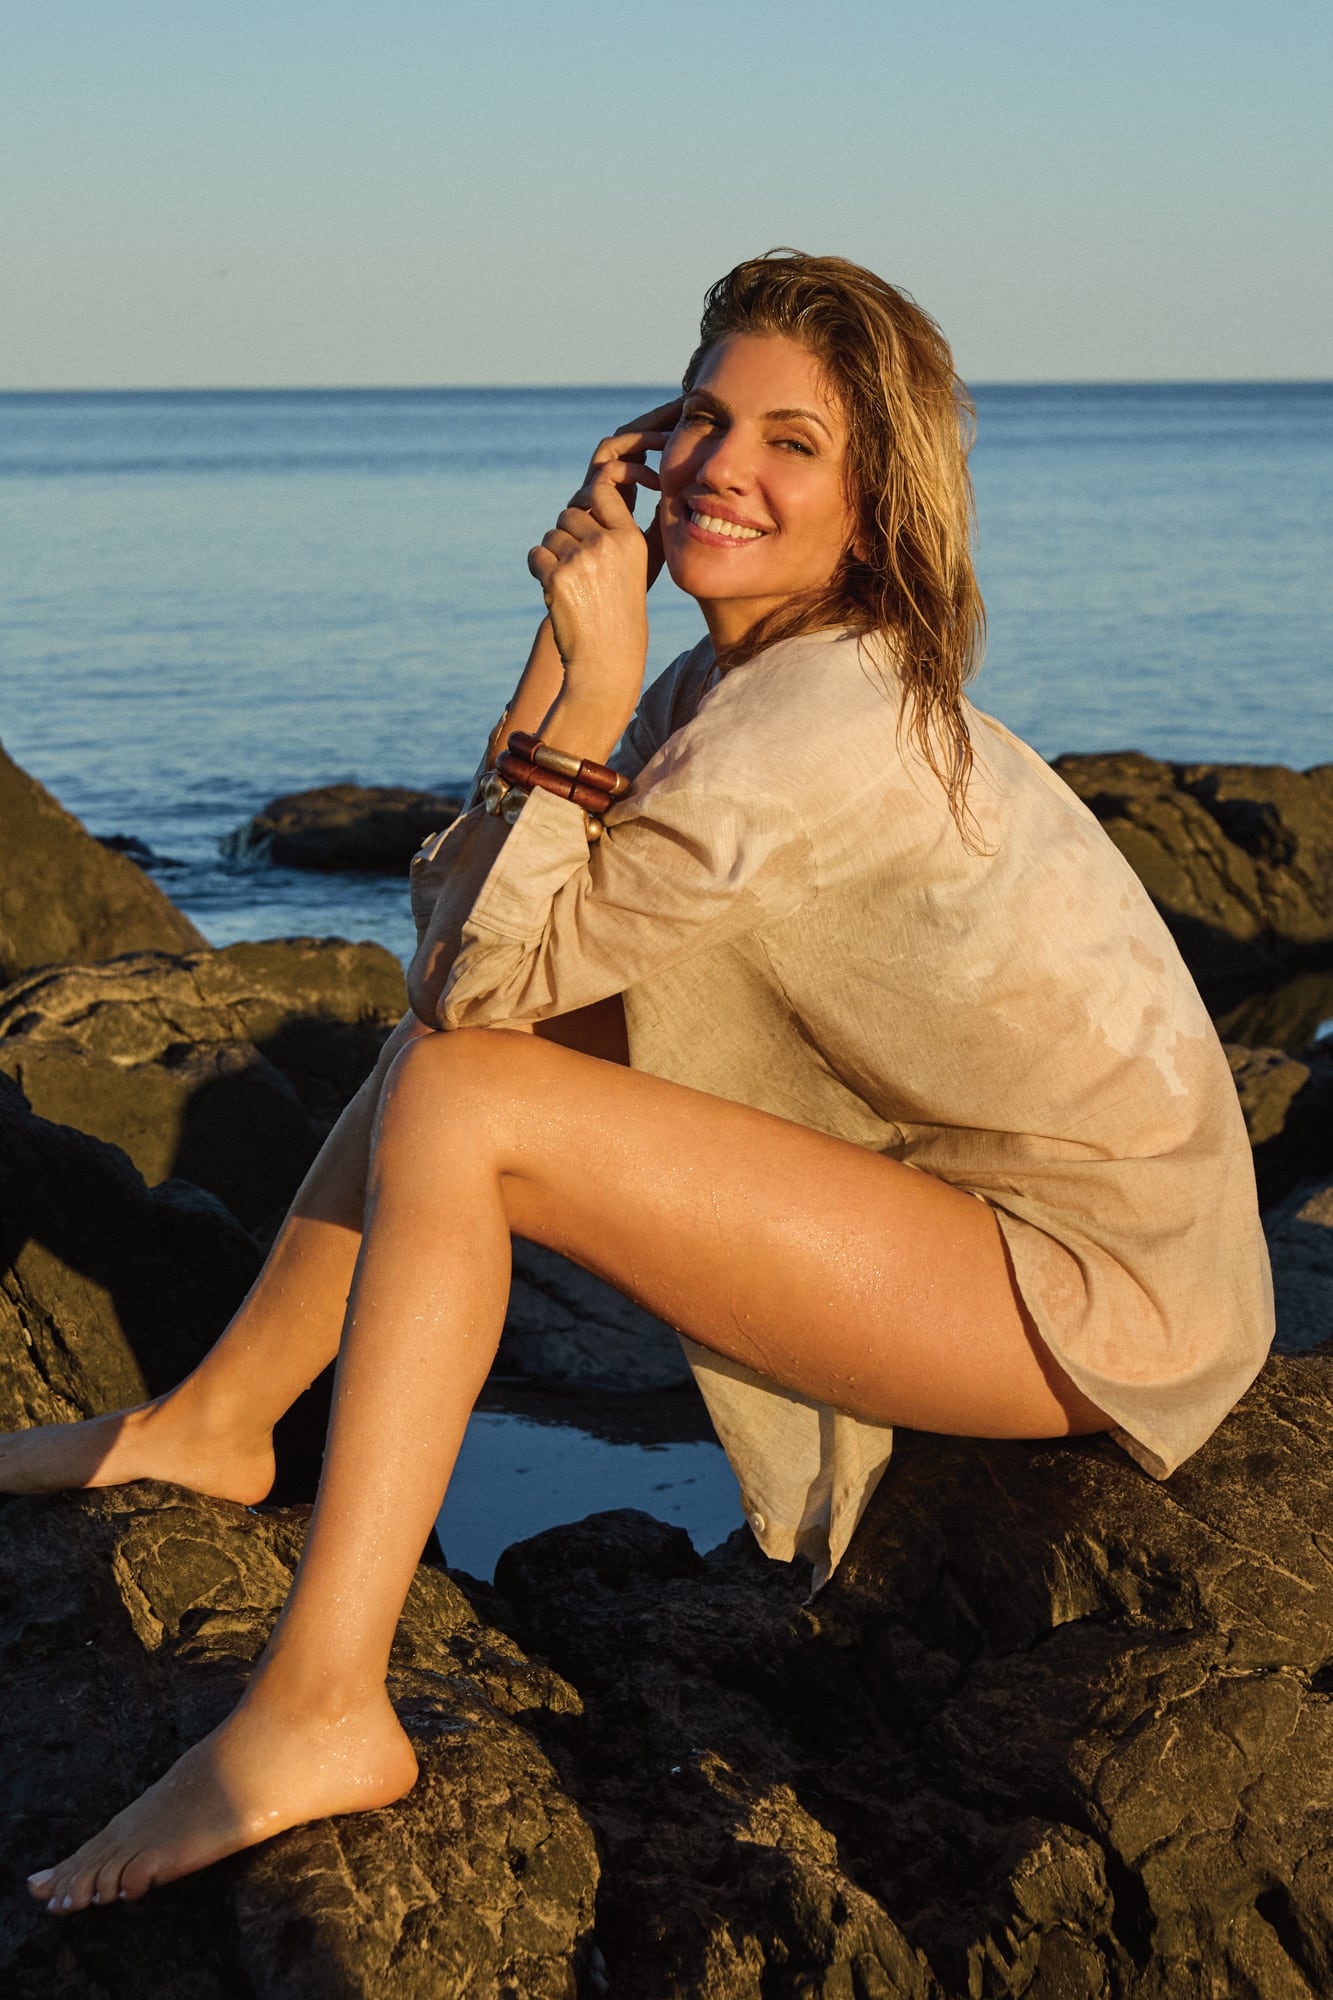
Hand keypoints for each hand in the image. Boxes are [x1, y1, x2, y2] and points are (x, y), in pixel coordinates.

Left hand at [526, 400, 681, 738]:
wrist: (607, 660)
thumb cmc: (621, 617)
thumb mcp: (635, 571)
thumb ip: (619, 537)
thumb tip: (595, 501)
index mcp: (631, 539)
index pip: (603, 492)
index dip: (588, 499)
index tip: (585, 515)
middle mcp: (607, 543)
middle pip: (569, 513)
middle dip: (566, 534)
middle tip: (575, 566)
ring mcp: (581, 558)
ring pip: (550, 534)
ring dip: (552, 554)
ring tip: (570, 585)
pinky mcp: (556, 576)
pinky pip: (535, 555)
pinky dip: (539, 570)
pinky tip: (555, 591)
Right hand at [570, 398, 682, 589]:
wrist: (593, 615)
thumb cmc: (624, 584)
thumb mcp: (653, 546)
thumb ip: (665, 521)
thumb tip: (693, 502)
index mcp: (616, 494)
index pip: (635, 448)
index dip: (659, 430)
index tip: (690, 418)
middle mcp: (597, 490)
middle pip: (620, 438)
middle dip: (651, 421)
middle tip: (682, 408)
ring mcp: (587, 497)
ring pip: (608, 449)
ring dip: (641, 441)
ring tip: (672, 442)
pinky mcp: (584, 506)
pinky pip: (607, 475)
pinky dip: (634, 472)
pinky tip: (658, 482)